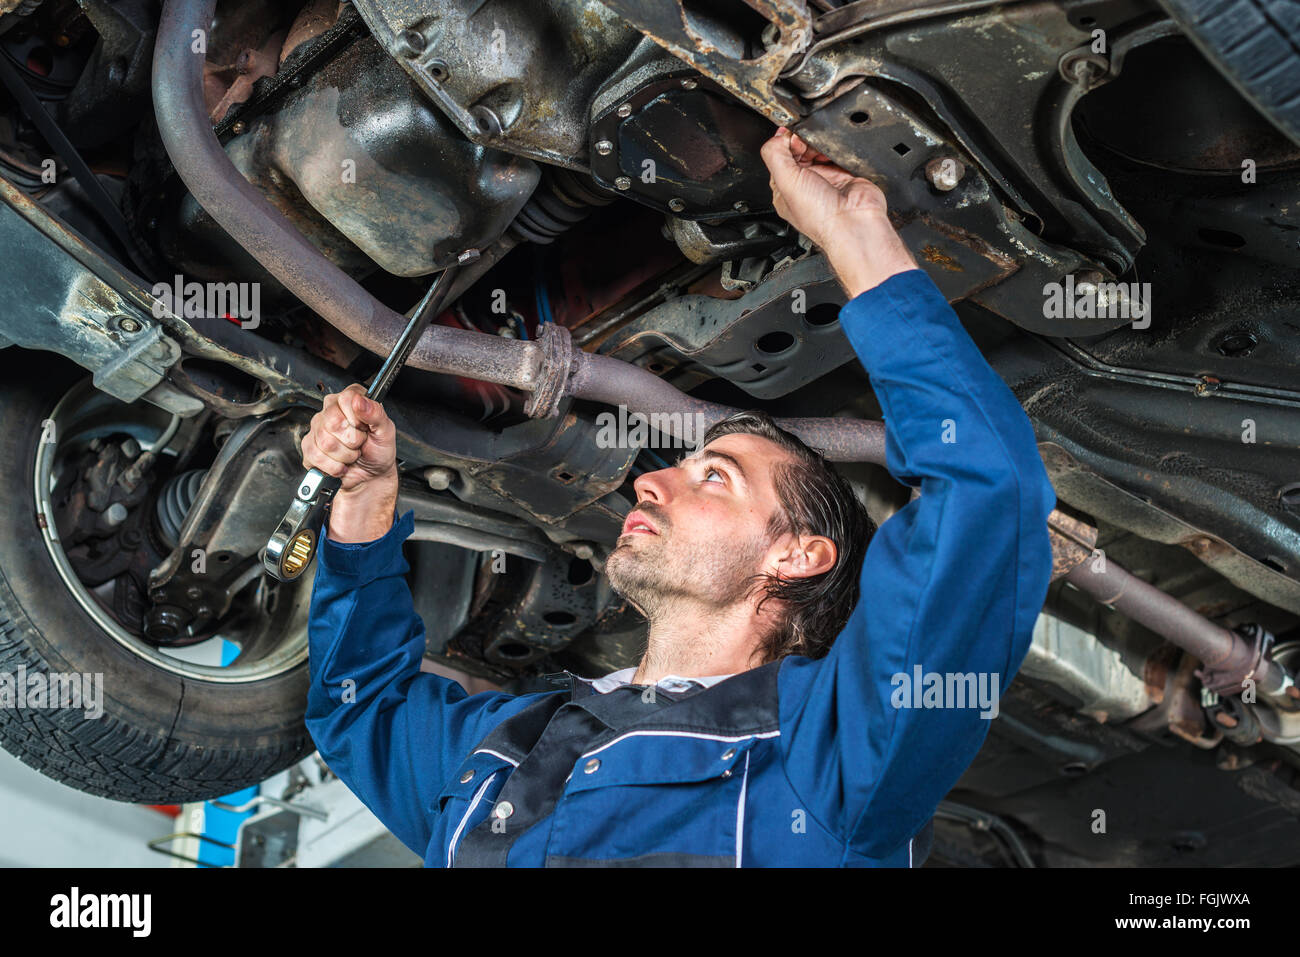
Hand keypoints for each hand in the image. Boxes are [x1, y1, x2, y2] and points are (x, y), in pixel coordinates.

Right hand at [302, 383, 398, 541]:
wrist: (367, 490)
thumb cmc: (379, 462)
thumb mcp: (387, 436)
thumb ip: (376, 415)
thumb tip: (361, 401)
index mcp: (352, 402)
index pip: (346, 396)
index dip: (356, 418)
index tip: (364, 431)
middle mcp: (332, 413)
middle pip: (330, 419)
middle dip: (351, 441)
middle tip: (359, 449)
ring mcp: (318, 432)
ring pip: (320, 439)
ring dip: (341, 456)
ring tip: (350, 460)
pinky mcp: (309, 451)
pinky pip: (311, 455)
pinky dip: (329, 467)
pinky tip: (338, 468)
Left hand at [760, 126, 917, 296]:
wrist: (854, 222)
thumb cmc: (820, 216)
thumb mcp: (785, 181)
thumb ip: (775, 155)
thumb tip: (779, 136)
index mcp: (785, 191)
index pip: (779, 158)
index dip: (784, 144)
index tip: (791, 138)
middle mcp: (805, 185)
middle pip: (800, 151)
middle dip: (804, 142)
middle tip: (808, 143)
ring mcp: (826, 179)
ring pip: (819, 150)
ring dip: (821, 143)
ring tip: (823, 149)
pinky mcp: (846, 174)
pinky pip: (840, 153)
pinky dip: (838, 147)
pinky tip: (836, 151)